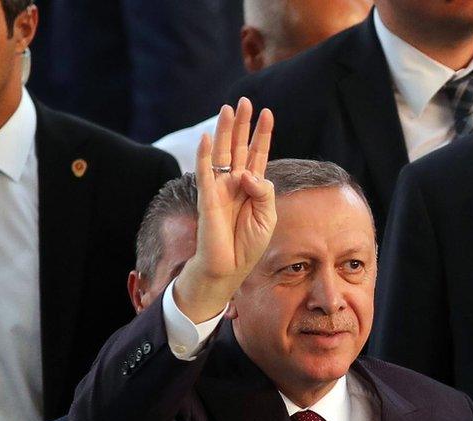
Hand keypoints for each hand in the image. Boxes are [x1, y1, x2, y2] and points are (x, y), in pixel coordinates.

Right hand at [174, 98, 274, 322]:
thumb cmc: (248, 245)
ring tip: (227, 108)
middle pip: (239, 146)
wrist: (229, 266)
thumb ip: (264, 192)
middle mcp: (235, 182)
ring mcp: (220, 188)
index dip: (262, 134)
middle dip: (242, 124)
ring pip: (222, 153)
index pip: (258, 154)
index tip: (268, 113)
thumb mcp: (267, 217)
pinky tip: (206, 138)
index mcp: (252, 186)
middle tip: (244, 101)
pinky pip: (204, 172)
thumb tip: (247, 174)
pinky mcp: (207, 197)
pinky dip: (205, 155)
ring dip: (224, 131)